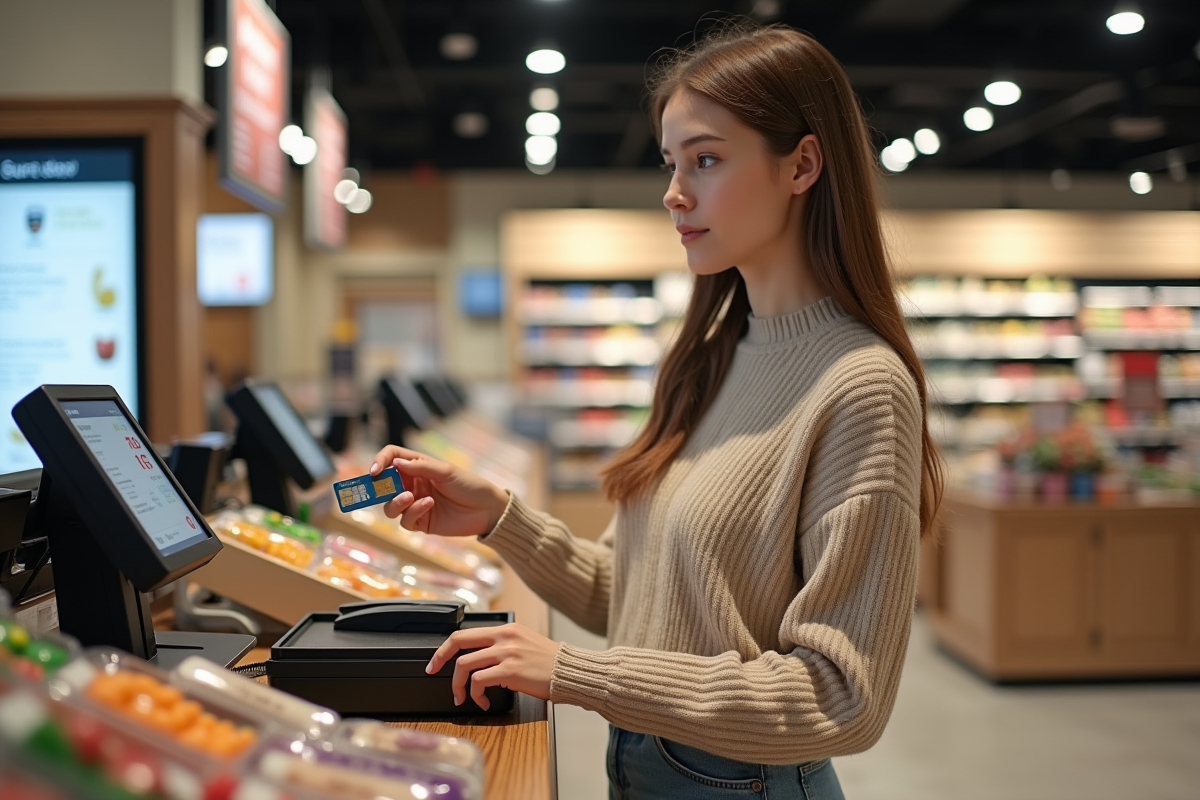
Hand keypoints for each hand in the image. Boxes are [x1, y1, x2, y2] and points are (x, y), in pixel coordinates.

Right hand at [369, 446, 508, 537]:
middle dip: (378, 488)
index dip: (380, 461)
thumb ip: (420, 467)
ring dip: (395, 502)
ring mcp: (415, 504)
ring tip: (410, 497)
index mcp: (417, 467)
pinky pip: (405, 520)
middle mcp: (412, 484)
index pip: (391, 458)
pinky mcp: (420, 522)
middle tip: (379, 489)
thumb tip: (394, 463)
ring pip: (390, 506)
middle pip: (384, 485)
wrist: (487, 510)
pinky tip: (429, 505)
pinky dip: (413, 512)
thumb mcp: (446, 471)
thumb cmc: (469, 485)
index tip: (375, 471)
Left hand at [425, 623, 560, 709]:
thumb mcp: (524, 642)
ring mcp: (506, 653)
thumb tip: (477, 656)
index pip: (466, 631)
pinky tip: (482, 702)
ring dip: (458, 685)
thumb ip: (502, 644)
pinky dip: (475, 695)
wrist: (569, 672)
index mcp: (506, 628)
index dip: (445, 646)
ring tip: (463, 697)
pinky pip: (479, 681)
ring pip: (464, 665)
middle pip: (458, 641)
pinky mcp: (510, 671)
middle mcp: (504, 636)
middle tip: (433, 672)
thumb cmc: (548, 663)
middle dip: (440, 658)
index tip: (437, 660)